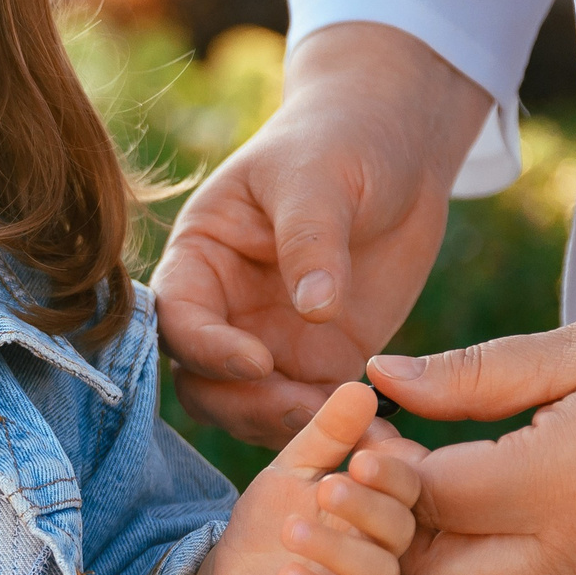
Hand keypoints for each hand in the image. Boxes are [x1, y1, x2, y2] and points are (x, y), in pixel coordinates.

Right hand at [154, 23, 493, 445]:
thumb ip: (311, 241)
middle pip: (203, 380)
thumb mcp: (320, 178)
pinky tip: (377, 431)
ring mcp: (269, 342)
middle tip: (303, 408)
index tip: (257, 360)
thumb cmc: (340, 142)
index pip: (177, 317)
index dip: (206, 347)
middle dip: (245, 402)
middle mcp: (223, 310)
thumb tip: (314, 310)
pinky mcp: (321, 364)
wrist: (398, 151)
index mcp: (200, 259)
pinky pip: (315, 409)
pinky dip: (339, 426)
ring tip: (346, 427)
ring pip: (251, 408)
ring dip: (290, 424)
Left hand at [180, 382, 425, 574]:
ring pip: (375, 572)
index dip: (391, 470)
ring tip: (291, 529)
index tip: (363, 452)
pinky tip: (289, 573)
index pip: (407, 484)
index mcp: (381, 502)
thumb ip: (327, 434)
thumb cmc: (273, 515)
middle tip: (329, 487)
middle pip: (398, 527)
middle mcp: (384, 547)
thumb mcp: (293, 468)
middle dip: (367, 506)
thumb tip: (362, 386)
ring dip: (335, 549)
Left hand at [374, 283, 575, 574]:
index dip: (382, 465)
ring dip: (438, 559)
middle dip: (396, 528)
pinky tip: (488, 507)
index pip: (429, 501)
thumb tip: (381, 378)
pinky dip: (486, 572)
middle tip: (395, 465)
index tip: (371, 423)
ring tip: (439, 487)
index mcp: (564, 483)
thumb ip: (471, 374)